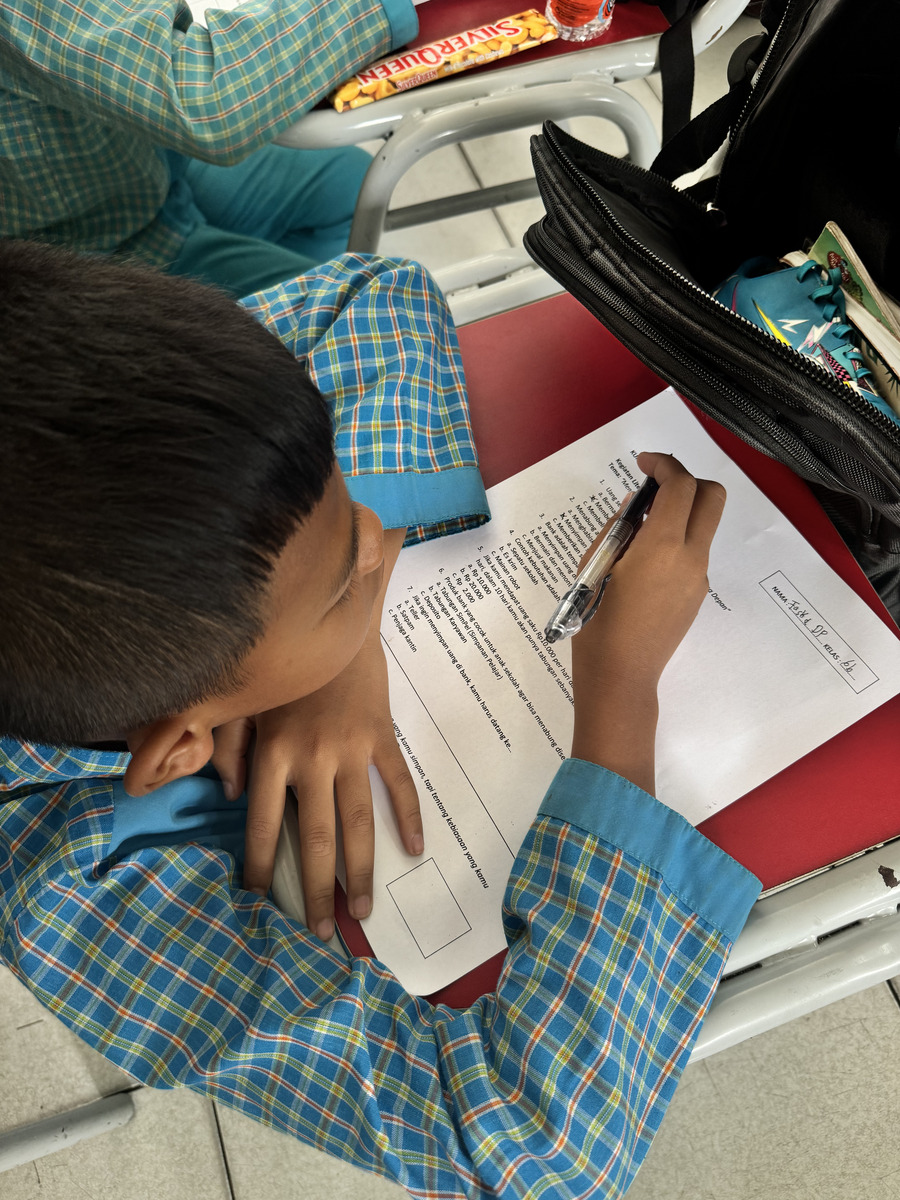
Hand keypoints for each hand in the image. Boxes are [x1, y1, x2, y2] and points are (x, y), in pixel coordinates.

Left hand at [244, 628, 422, 940]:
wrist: (335, 614)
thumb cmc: (283, 661)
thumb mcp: (243, 700)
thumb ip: (227, 747)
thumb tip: (226, 797)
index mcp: (272, 750)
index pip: (262, 822)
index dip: (261, 864)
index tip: (261, 901)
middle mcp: (311, 757)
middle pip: (314, 836)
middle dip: (317, 888)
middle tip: (322, 932)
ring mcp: (352, 748)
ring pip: (358, 821)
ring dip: (362, 870)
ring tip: (364, 911)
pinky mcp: (382, 736)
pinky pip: (399, 783)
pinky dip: (410, 816)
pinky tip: (417, 850)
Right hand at [570, 452, 725, 792]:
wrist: (621, 676)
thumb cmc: (597, 622)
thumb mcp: (594, 568)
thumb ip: (617, 530)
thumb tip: (635, 508)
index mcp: (662, 546)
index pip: (679, 485)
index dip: (664, 464)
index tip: (643, 463)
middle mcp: (691, 556)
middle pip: (712, 496)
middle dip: (686, 480)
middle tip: (655, 485)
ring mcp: (699, 577)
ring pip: (705, 524)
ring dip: (681, 511)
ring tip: (639, 527)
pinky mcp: (698, 593)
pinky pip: (695, 550)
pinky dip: (677, 537)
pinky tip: (644, 558)